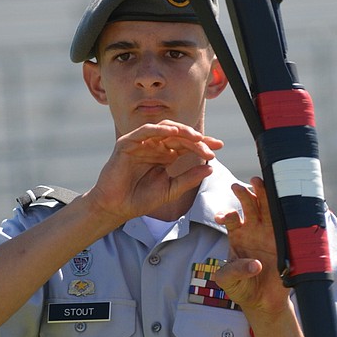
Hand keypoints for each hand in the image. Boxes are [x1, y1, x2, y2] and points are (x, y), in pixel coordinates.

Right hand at [87, 121, 223, 225]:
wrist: (117, 208)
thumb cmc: (141, 200)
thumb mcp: (171, 189)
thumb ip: (189, 179)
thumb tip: (210, 168)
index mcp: (165, 155)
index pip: (186, 145)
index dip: (202, 145)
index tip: (218, 148)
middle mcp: (154, 146)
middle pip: (179, 136)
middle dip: (196, 139)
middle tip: (211, 145)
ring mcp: (141, 143)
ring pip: (164, 129)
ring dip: (181, 131)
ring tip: (196, 137)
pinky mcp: (127, 143)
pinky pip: (145, 131)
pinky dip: (159, 129)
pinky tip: (172, 132)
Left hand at [214, 177, 290, 315]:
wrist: (263, 302)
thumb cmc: (241, 288)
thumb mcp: (227, 281)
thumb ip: (233, 271)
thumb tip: (255, 265)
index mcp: (237, 235)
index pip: (231, 218)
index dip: (227, 214)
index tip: (224, 217)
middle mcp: (254, 230)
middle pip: (250, 207)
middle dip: (245, 195)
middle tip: (238, 187)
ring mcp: (271, 234)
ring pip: (268, 209)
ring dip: (264, 195)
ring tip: (258, 183)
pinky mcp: (286, 242)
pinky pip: (288, 224)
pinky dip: (288, 212)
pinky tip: (285, 201)